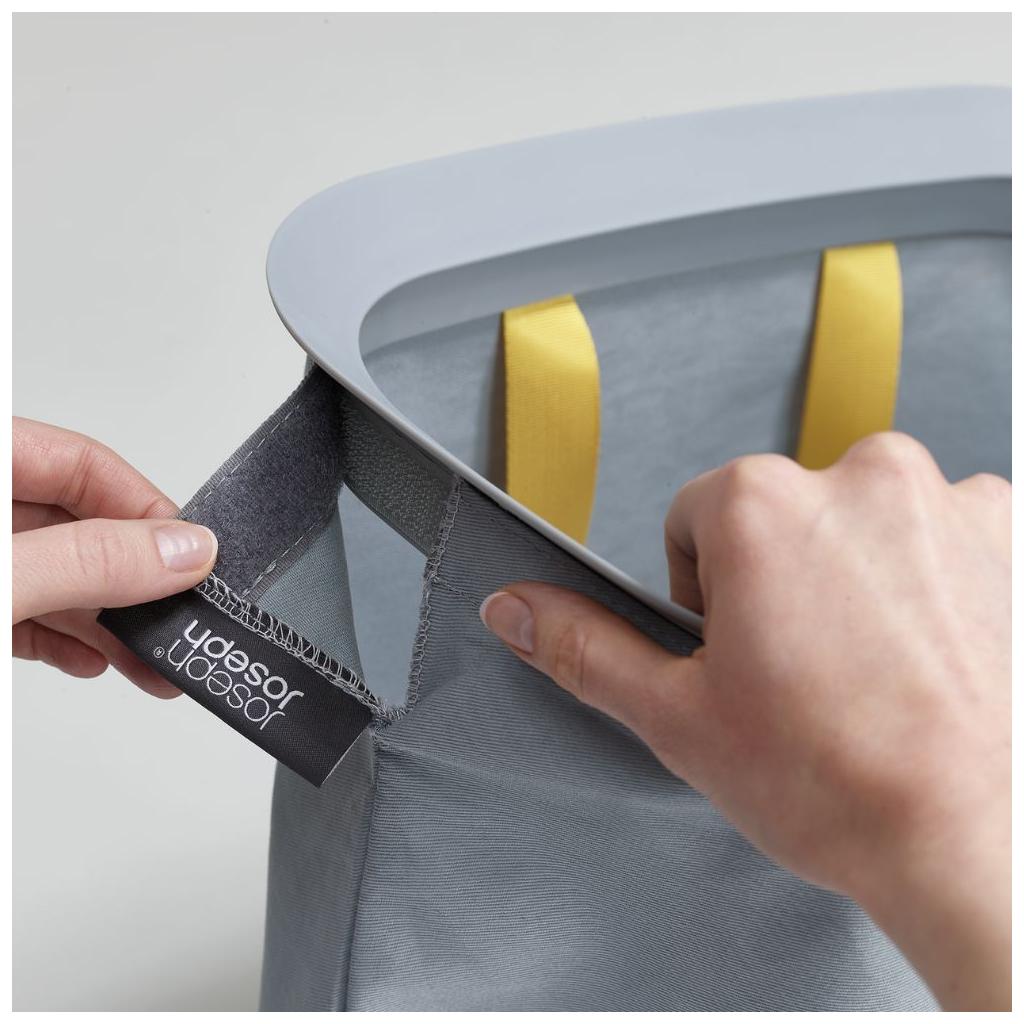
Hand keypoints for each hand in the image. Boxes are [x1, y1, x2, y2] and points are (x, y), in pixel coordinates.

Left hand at [12, 417, 217, 697]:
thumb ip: (88, 562)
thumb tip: (183, 550)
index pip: (79, 463)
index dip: (143, 508)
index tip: (191, 558)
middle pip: (73, 525)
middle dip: (132, 579)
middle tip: (180, 617)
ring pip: (52, 575)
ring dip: (106, 621)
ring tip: (152, 661)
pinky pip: (21, 611)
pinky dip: (61, 637)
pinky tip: (91, 659)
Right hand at [480, 433, 1009, 1010]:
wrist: (987, 847)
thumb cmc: (842, 786)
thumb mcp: (678, 716)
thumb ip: (583, 645)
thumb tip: (512, 608)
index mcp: (761, 506)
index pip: (699, 520)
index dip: (709, 596)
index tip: (743, 652)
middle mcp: (859, 477)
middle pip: (786, 516)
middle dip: (785, 581)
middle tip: (810, 673)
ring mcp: (949, 500)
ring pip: (866, 525)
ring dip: (863, 578)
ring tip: (880, 673)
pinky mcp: (1013, 532)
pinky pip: (950, 535)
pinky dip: (938, 582)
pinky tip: (937, 656)